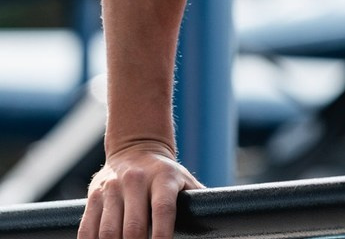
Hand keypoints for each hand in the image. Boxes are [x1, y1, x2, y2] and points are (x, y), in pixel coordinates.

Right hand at [79, 141, 201, 238]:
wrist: (136, 148)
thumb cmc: (166, 174)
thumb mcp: (184, 181)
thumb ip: (197, 201)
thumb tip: (223, 217)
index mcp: (163, 177)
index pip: (163, 210)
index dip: (163, 236)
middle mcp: (136, 180)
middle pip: (134, 227)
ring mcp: (112, 188)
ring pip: (108, 232)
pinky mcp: (93, 197)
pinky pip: (88, 231)